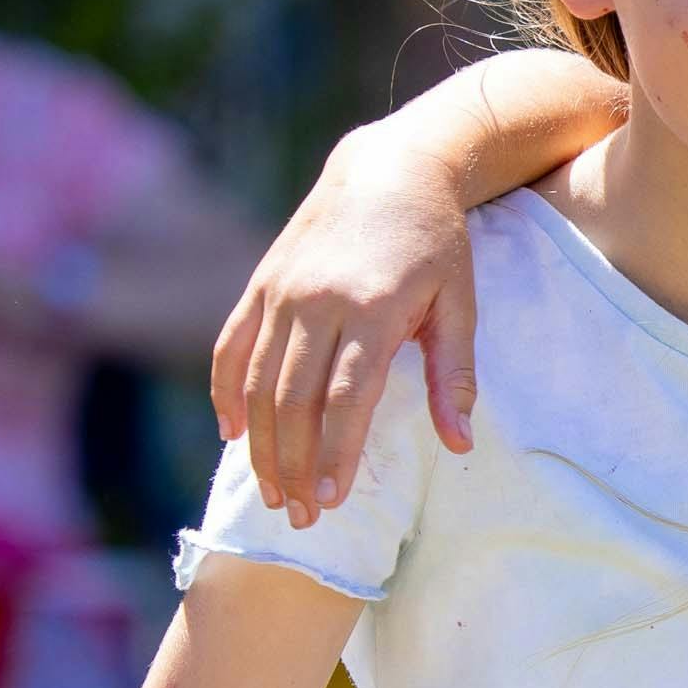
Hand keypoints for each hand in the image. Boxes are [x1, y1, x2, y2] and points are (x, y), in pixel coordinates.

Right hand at [212, 129, 479, 522]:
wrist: (389, 169)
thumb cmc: (435, 244)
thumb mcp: (460, 303)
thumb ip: (454, 374)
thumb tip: (458, 444)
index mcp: (371, 308)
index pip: (344, 397)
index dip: (332, 454)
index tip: (329, 503)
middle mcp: (316, 300)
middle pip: (292, 399)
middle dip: (292, 464)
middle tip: (299, 518)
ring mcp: (282, 291)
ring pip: (258, 381)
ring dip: (260, 443)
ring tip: (271, 493)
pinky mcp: (261, 283)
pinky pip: (232, 346)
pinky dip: (227, 393)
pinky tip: (231, 434)